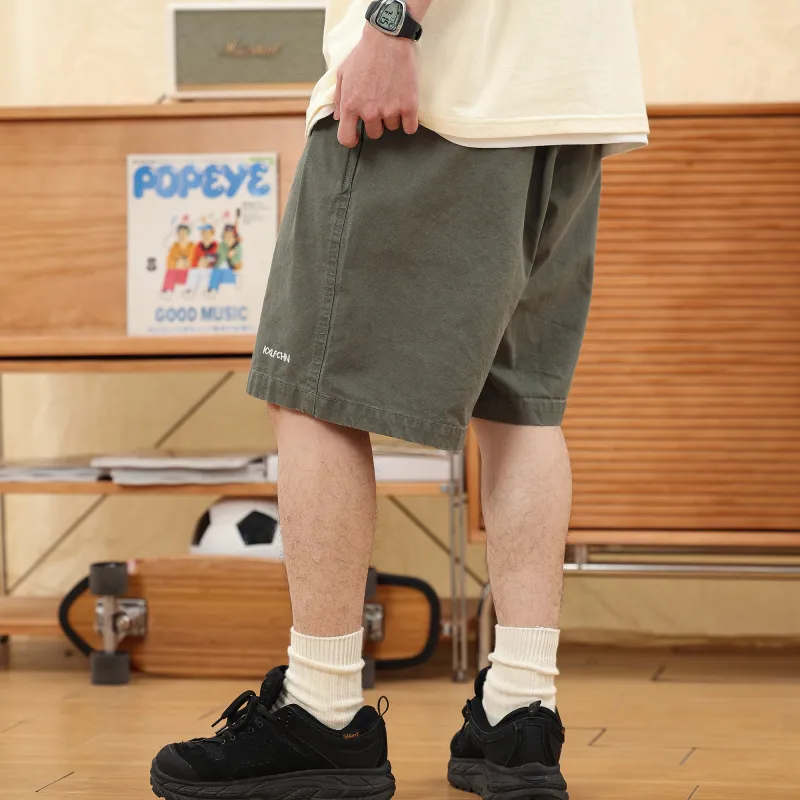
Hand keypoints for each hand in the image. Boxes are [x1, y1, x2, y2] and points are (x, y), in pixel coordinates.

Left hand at [334, 25, 418, 146]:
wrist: (388, 38)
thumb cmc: (364, 54)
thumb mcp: (343, 73)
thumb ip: (340, 98)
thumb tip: (339, 118)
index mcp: (351, 105)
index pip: (347, 138)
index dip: (352, 140)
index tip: (357, 137)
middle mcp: (369, 112)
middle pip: (374, 134)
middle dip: (376, 122)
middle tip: (380, 104)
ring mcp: (390, 110)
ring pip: (392, 127)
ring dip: (393, 116)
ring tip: (392, 96)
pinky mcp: (409, 107)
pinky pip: (410, 127)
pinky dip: (409, 121)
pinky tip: (406, 108)